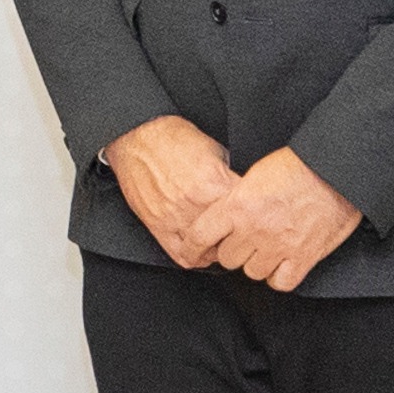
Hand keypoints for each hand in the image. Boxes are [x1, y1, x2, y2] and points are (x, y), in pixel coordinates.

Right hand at [99, 114, 241, 268]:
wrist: (137, 136)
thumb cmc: (173, 138)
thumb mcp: (214, 149)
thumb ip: (229, 175)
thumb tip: (242, 190)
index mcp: (215, 182)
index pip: (248, 210)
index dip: (255, 213)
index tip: (256, 214)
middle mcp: (196, 202)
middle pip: (231, 235)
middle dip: (240, 234)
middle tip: (243, 233)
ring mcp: (175, 216)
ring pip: (208, 249)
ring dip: (218, 247)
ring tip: (223, 242)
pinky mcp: (156, 224)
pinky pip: (181, 253)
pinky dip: (195, 256)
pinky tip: (201, 250)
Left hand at [192, 146, 364, 293]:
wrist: (335, 170)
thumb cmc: (297, 166)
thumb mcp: (253, 176)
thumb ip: (234, 201)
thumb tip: (223, 216)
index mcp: (237, 206)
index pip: (199, 237)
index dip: (192, 248)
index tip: (193, 252)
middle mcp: (254, 228)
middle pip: (227, 258)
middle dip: (233, 251)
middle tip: (243, 243)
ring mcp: (279, 245)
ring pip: (252, 272)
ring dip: (257, 264)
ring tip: (265, 250)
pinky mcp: (304, 256)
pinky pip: (282, 282)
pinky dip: (279, 277)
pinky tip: (281, 265)